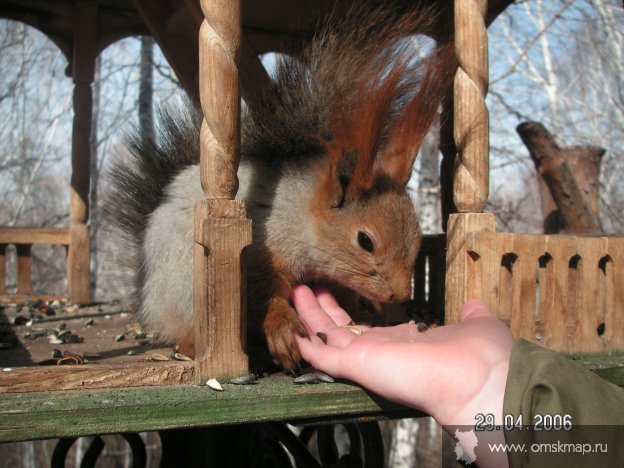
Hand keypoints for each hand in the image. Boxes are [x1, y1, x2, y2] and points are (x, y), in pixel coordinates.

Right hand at [293, 285, 513, 428]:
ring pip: (329, 336)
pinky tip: (293, 334)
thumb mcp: (476, 325)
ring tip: (295, 293)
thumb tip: (475, 307)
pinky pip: (324, 355)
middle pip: (342, 328)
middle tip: (306, 288)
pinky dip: (309, 346)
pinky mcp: (356, 364)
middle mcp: (382, 352)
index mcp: (403, 342)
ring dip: (310, 316)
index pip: (368, 328)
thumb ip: (471, 315)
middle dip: (323, 308)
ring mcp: (367, 359)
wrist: (478, 378)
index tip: (339, 292)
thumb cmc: (480, 354)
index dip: (350, 311)